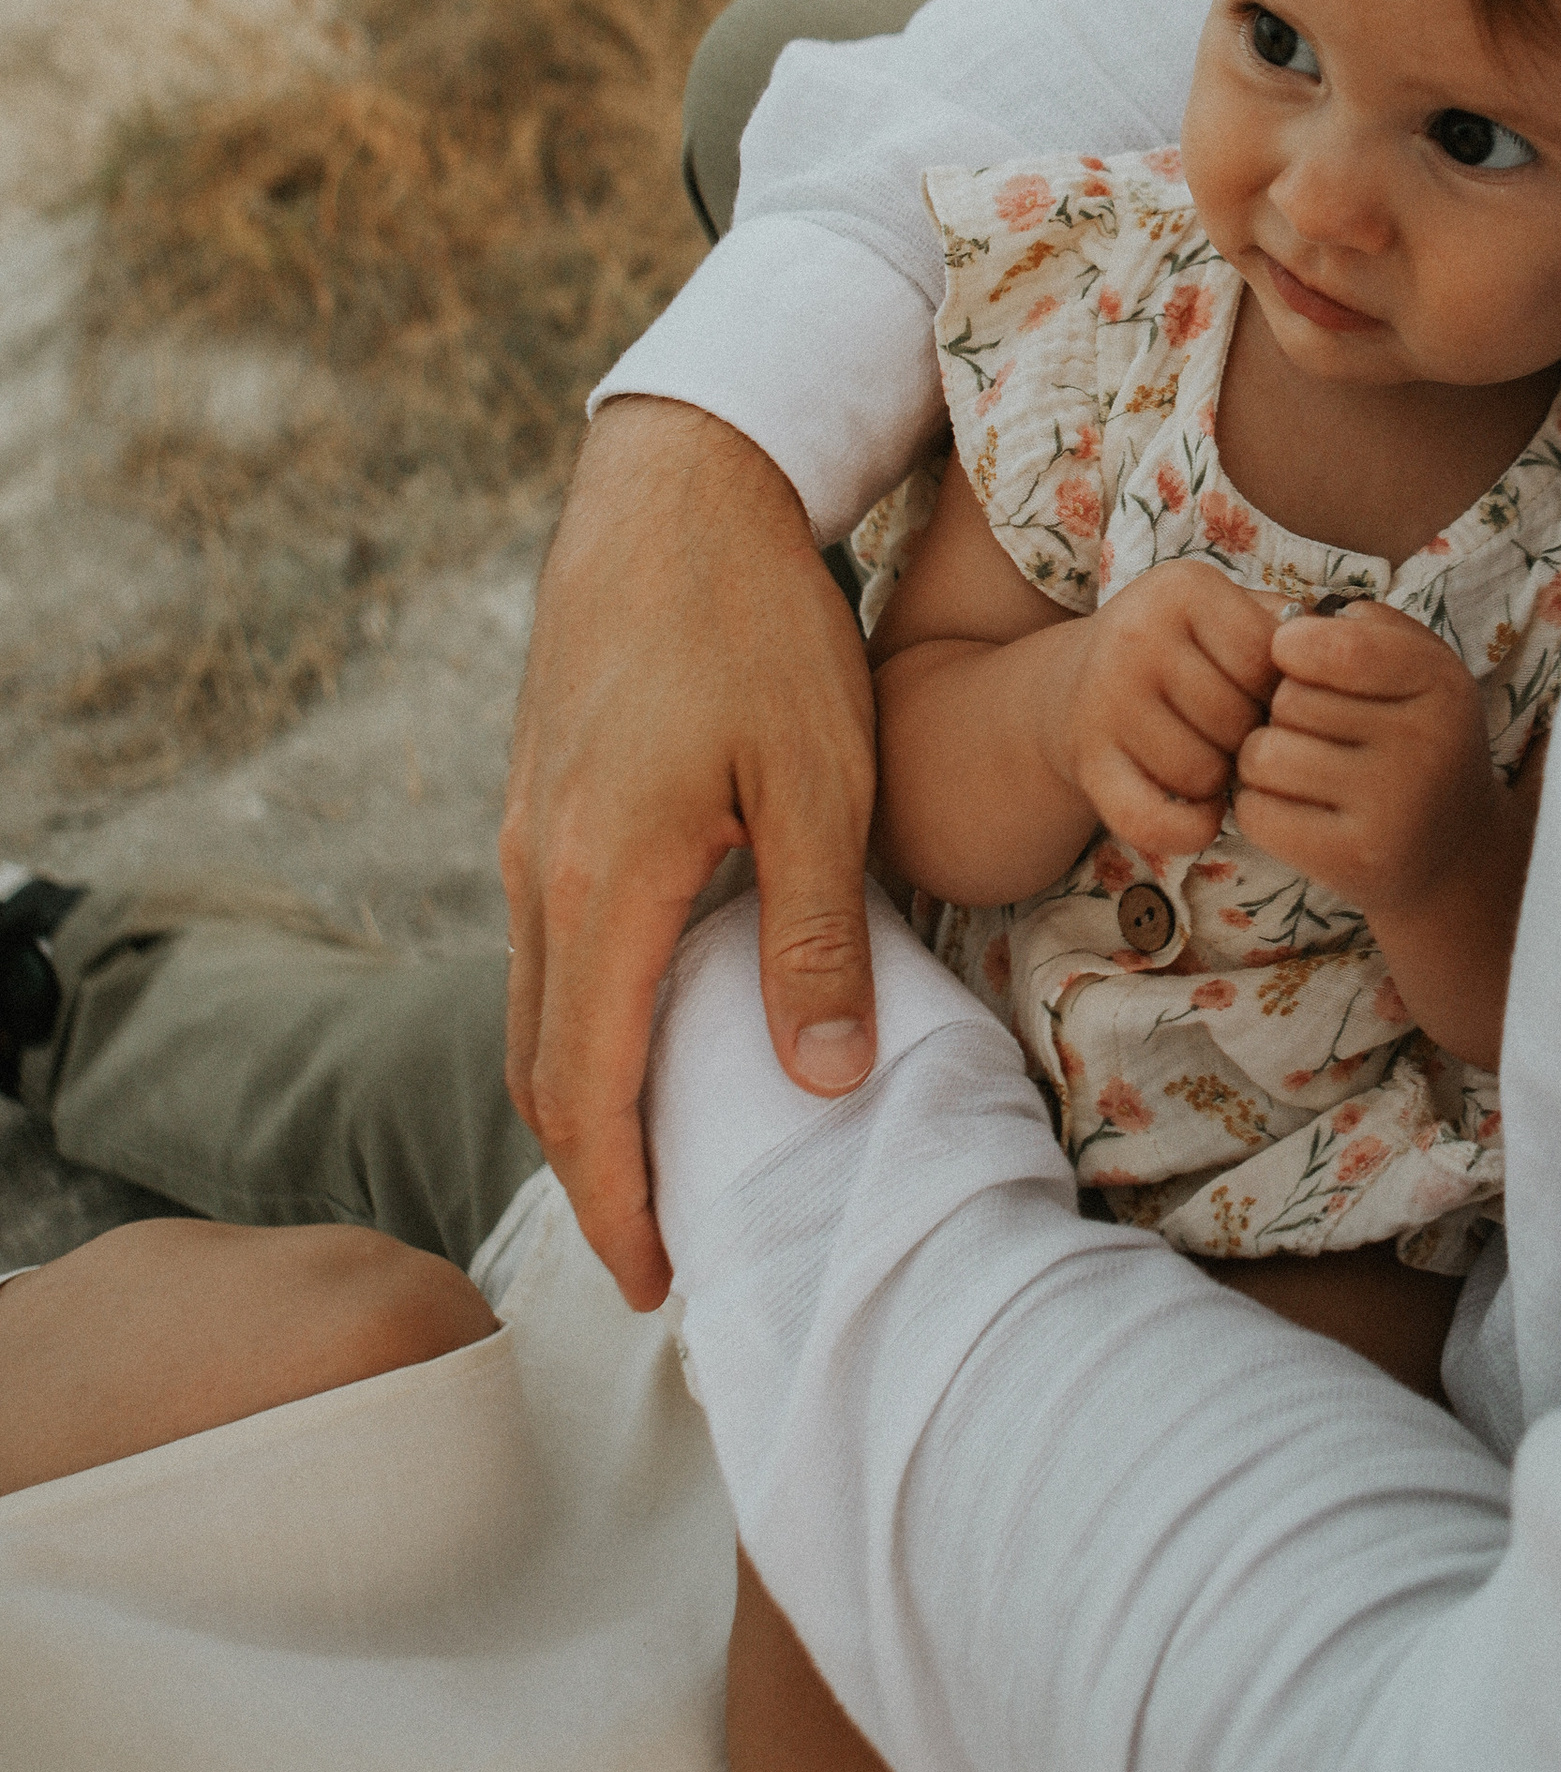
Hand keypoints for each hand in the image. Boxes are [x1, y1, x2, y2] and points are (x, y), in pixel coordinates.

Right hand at [501, 398, 878, 1307]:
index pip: (586, 1092)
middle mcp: (536, 873)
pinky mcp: (543, 800)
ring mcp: (527, 834)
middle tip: (659, 1255)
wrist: (678, 486)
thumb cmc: (760, 625)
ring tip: (657, 1165)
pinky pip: (546, 947)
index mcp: (600, 885)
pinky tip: (650, 1027)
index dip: (619, 1202)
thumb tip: (823, 1085)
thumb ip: (814, 937)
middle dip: (594, 1175)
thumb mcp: (820, 782)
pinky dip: (582, 1019)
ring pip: (535, 1007)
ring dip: (586, 1098)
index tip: (660, 1284)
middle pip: (540, 1069)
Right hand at [1052, 561, 1280, 859]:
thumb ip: (1289, 627)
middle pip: (1238, 720)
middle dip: (1249, 740)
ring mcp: (1105, 698)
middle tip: (1234, 736)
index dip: (1282, 691)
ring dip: (1219, 782)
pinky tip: (1201, 816)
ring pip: (1202, 772)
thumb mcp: (1226, 616)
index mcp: (1184, 587)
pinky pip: (1153, 818)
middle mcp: (1137, 634)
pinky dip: (1187, 830)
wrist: (1075, 685)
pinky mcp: (1085, 759)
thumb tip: (1349, 652)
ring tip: (1210, 760)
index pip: (1271, 660)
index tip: (1264, 695)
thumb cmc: (1182, 654)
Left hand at [1234, 604, 1527, 1064]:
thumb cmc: (1415, 741)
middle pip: (1288, 700)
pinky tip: (1298, 809)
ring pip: (1263, 755)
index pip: (1340, 646)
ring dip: (1265, 759)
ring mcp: (1392, 810)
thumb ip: (1366, 625)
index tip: (1296, 660)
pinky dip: (1259, 806)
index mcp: (1443, 685)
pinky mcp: (1353, 861)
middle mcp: (1426, 746)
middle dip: (1282, 710)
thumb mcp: (1419, 669)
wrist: (1452, 855)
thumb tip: (1291, 622)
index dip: (1295, 646)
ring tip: (1304, 770)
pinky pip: (1256, 810)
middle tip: (1318, 733)